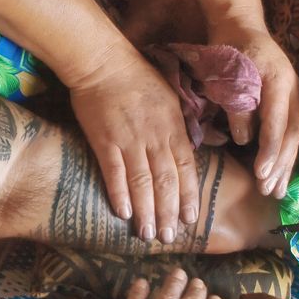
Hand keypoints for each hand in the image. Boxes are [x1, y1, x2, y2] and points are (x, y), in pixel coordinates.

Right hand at [69, 52, 199, 244]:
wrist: (102, 62)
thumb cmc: (137, 76)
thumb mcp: (170, 97)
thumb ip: (180, 125)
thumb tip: (196, 145)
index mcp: (173, 127)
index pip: (187, 168)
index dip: (189, 195)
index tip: (191, 219)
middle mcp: (155, 137)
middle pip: (166, 181)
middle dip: (169, 211)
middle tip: (170, 237)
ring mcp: (129, 140)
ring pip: (143, 182)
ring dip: (147, 211)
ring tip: (148, 233)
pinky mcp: (104, 141)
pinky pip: (114, 172)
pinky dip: (120, 194)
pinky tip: (122, 213)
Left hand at [208, 19, 298, 198]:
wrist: (240, 25)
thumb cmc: (229, 50)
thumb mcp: (227, 76)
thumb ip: (237, 107)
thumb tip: (245, 140)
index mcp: (278, 81)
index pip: (278, 123)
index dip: (271, 151)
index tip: (261, 174)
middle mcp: (292, 90)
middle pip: (292, 134)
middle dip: (281, 165)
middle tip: (271, 191)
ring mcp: (294, 95)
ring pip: (294, 135)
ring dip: (286, 165)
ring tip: (279, 191)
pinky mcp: (289, 101)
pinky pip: (291, 131)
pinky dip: (285, 153)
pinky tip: (280, 172)